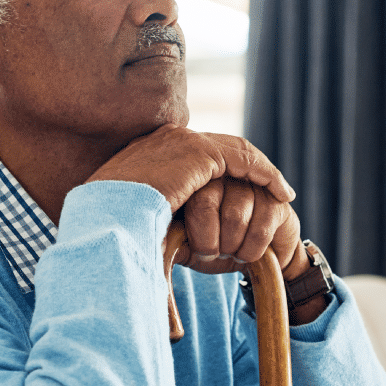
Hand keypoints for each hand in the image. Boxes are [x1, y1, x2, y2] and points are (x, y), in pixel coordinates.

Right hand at [85, 125, 307, 277]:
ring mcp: (182, 142)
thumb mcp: (136, 221)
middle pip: (219, 150)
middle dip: (247, 169)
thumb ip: (156, 221)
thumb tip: (169, 245)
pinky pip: (243, 160)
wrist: (104, 216)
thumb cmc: (112, 229)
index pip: (196, 159)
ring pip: (235, 152)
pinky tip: (281, 192)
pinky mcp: (198, 151)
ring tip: (282, 193)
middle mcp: (165, 141)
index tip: (237, 196)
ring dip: (262, 172)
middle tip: (271, 190)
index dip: (222, 175)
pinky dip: (265, 174)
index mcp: (148, 155)